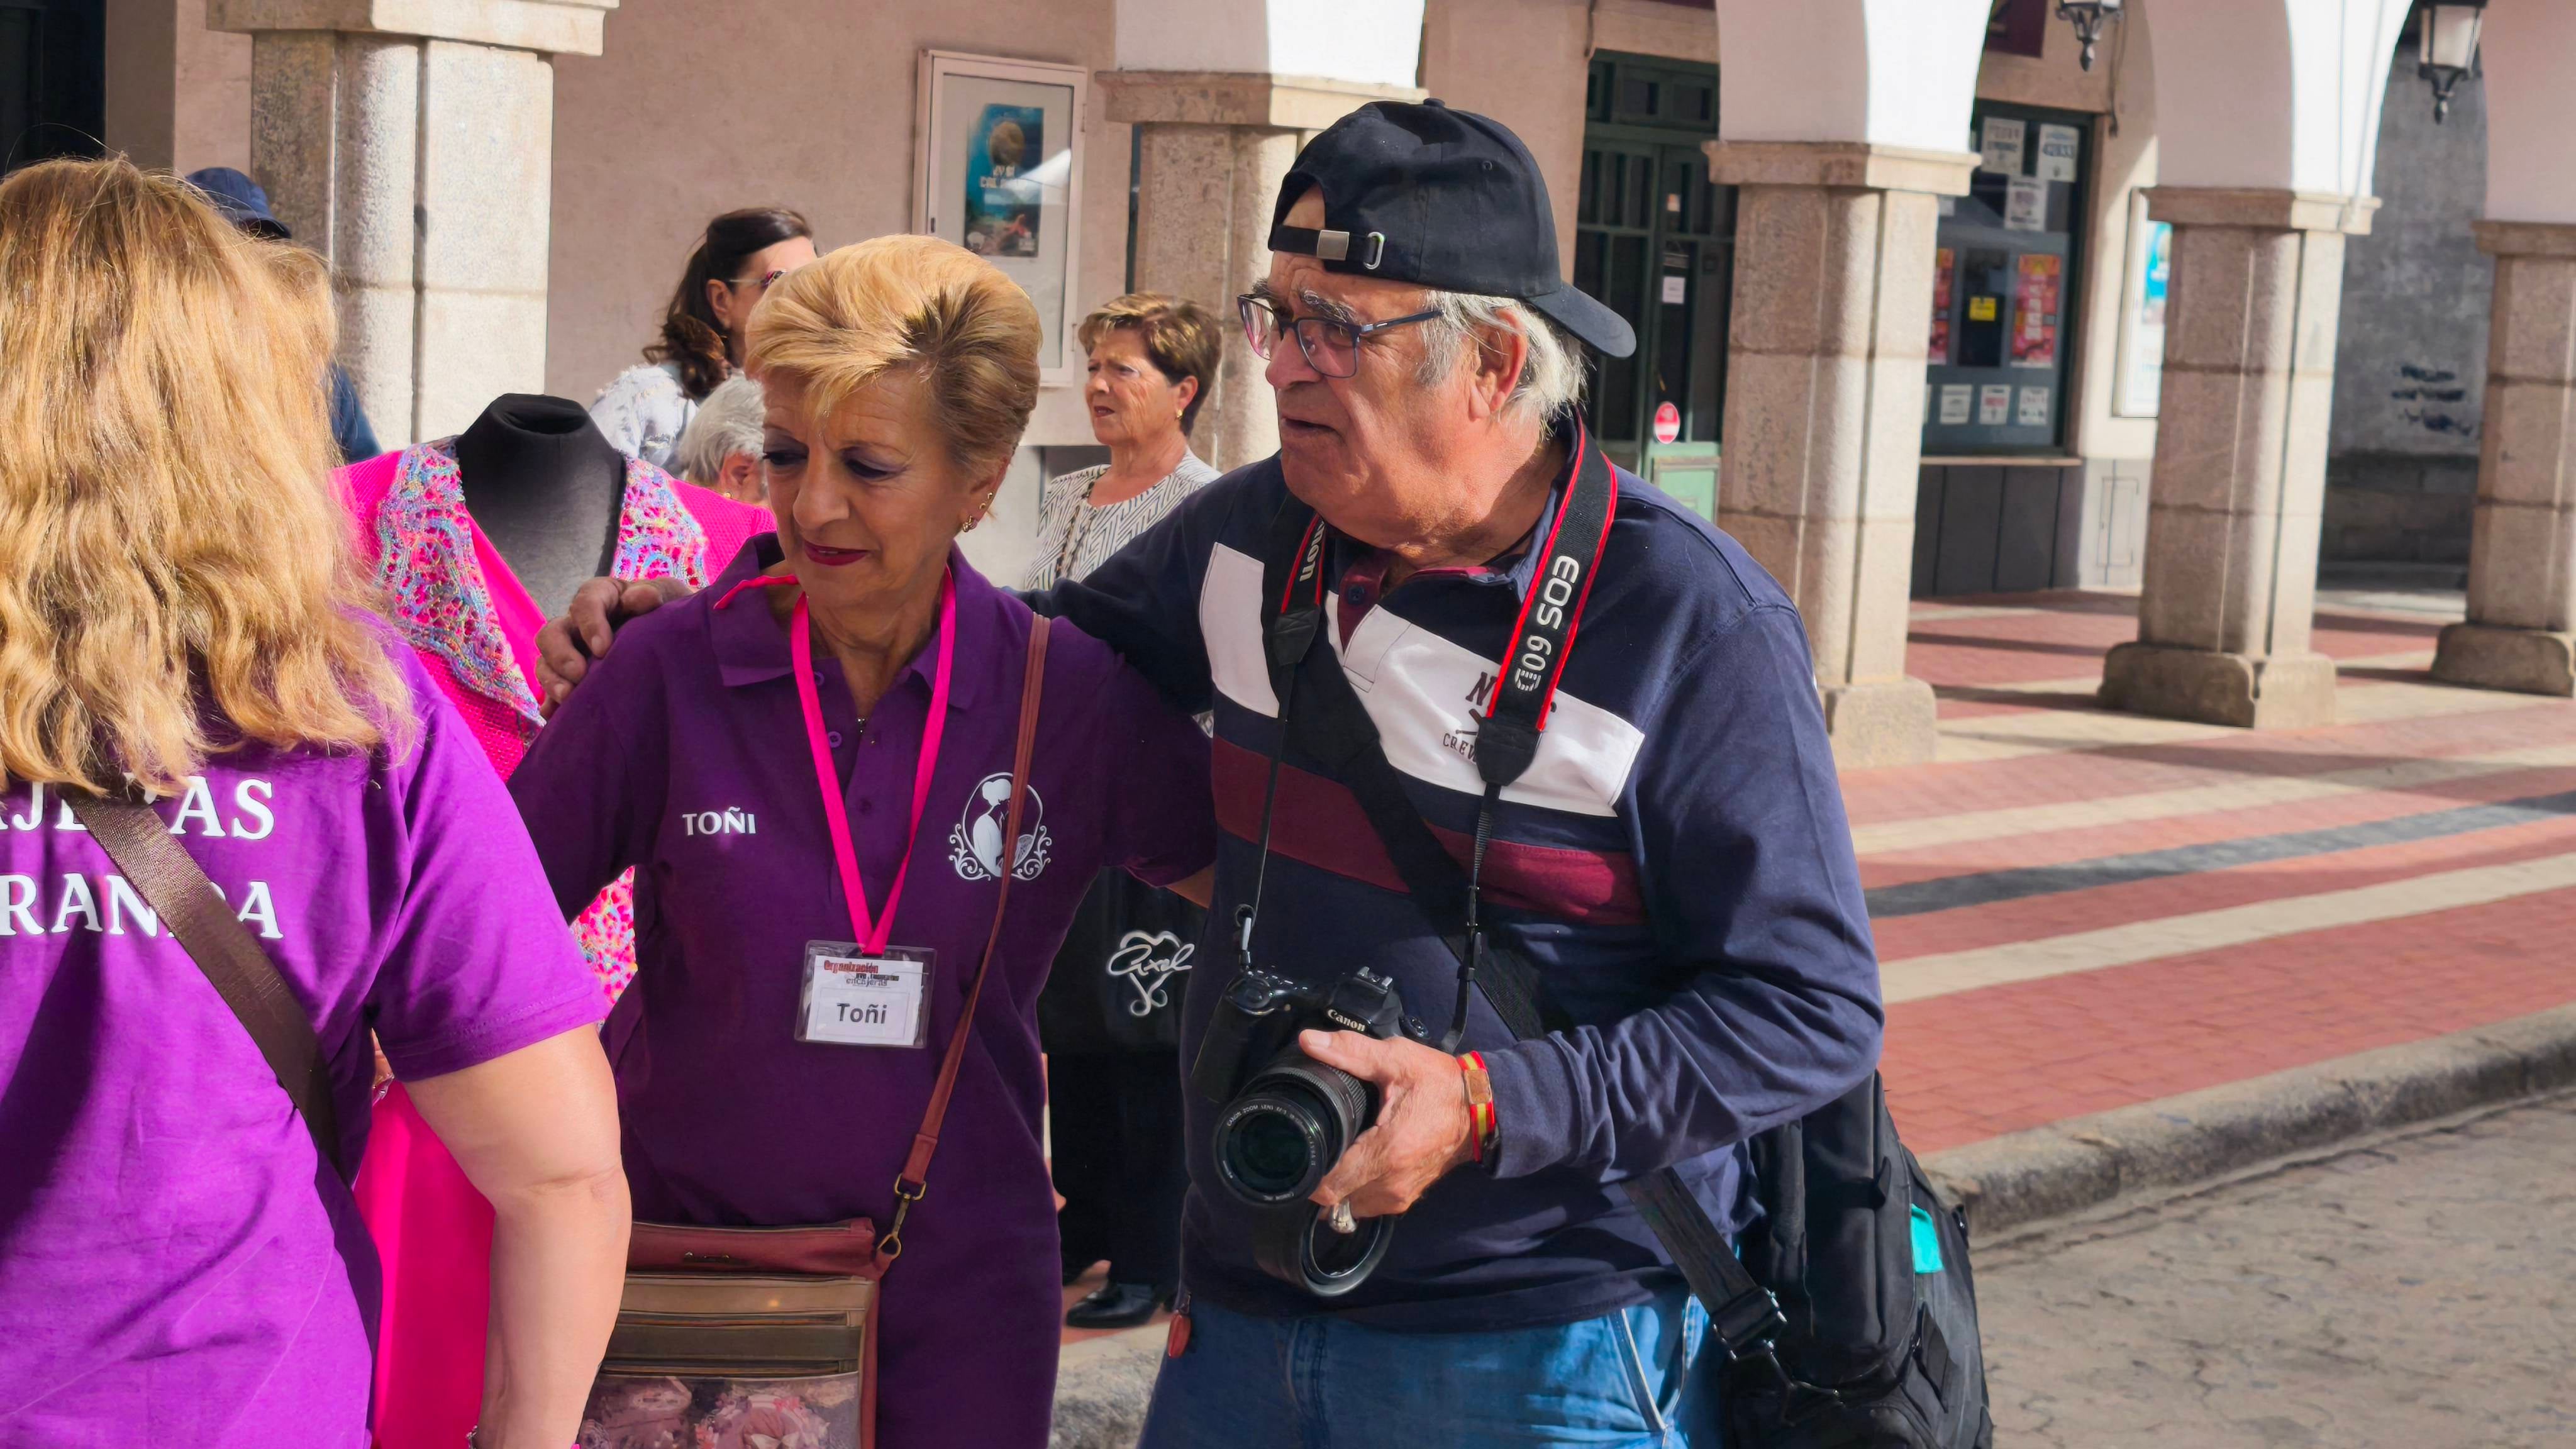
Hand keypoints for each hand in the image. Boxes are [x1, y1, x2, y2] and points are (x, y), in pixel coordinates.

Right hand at [534, 576, 692, 716]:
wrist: (673, 637)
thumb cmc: (666, 611)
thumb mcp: (666, 597)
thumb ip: (655, 594)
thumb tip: (644, 597)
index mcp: (600, 597)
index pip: (585, 603)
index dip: (590, 624)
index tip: (603, 649)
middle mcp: (578, 623)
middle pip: (552, 634)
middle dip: (560, 655)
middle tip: (579, 675)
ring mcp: (571, 651)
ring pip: (546, 663)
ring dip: (551, 681)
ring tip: (567, 698)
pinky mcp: (571, 678)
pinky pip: (552, 691)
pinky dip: (551, 704)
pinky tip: (555, 717)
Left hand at [1301, 1029, 1475, 1220]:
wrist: (1482, 1109)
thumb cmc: (1441, 1084)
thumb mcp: (1397, 1060)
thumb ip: (1350, 1051)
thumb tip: (1309, 1041)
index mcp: (1388, 1152)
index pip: (1329, 1185)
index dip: (1307, 1171)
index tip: (1299, 1149)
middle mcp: (1392, 1183)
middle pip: (1335, 1200)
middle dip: (1318, 1177)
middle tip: (1313, 1146)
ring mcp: (1401, 1196)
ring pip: (1350, 1207)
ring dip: (1338, 1186)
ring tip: (1334, 1153)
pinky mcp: (1408, 1197)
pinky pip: (1369, 1204)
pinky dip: (1357, 1189)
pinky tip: (1357, 1162)